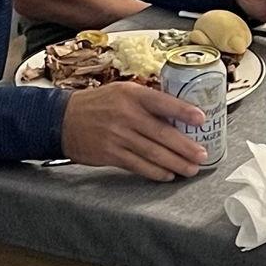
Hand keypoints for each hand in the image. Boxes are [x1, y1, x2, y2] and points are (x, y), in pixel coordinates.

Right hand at [62, 81, 206, 180]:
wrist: (62, 120)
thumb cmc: (98, 104)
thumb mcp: (122, 91)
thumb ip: (148, 100)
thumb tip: (180, 110)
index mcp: (132, 95)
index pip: (162, 102)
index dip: (183, 111)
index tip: (201, 119)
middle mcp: (126, 115)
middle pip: (161, 133)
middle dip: (185, 146)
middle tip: (203, 155)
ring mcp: (117, 136)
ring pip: (153, 153)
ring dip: (175, 163)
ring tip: (191, 168)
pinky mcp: (110, 154)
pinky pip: (138, 165)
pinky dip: (155, 172)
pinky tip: (168, 174)